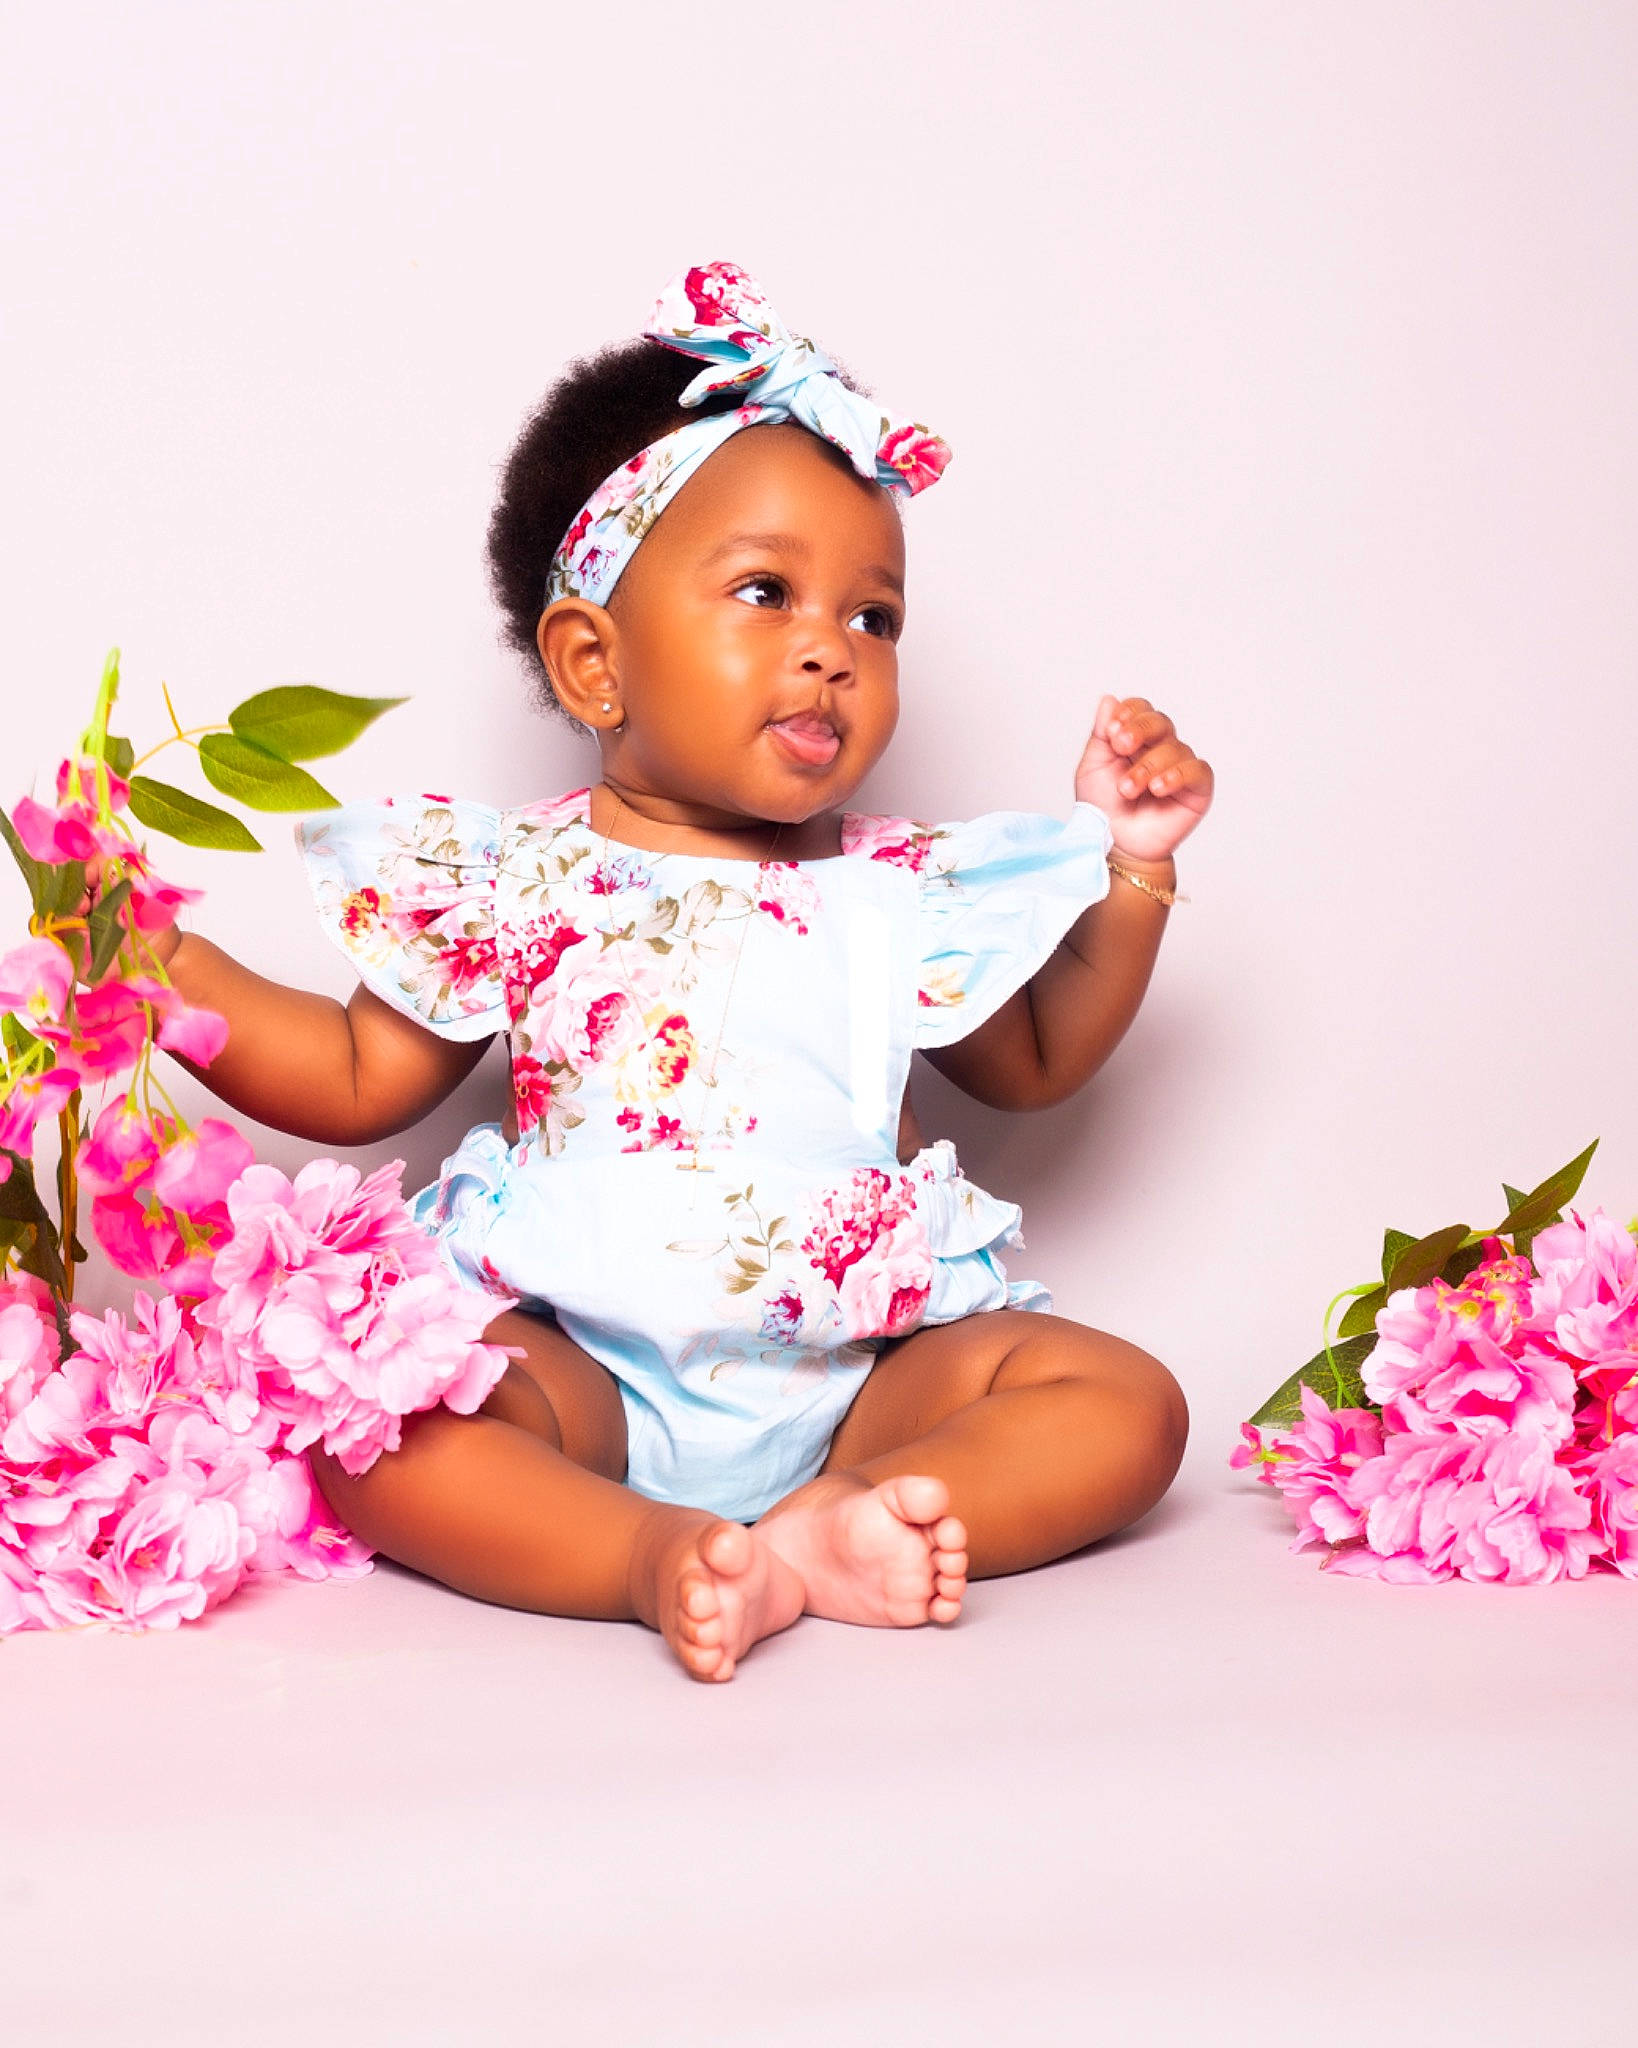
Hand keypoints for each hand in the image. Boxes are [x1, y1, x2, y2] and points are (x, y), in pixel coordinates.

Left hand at [1074, 695, 1213, 864]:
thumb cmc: (1103, 809)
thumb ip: (1100, 735)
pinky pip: (1197, 770)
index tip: (1112, 729)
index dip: (1130, 713)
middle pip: (1160, 721)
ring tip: (1127, 789)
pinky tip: (1158, 788)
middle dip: (1140, 730)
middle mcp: (1160, 749)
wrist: (1115, 846)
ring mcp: (1180, 768)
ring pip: (1175, 748)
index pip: (1140, 710)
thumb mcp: (1092, 768)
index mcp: (1135, 740)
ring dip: (1147, 766)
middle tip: (1121, 746)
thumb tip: (1109, 700)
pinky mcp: (1197, 789)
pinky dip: (1177, 775)